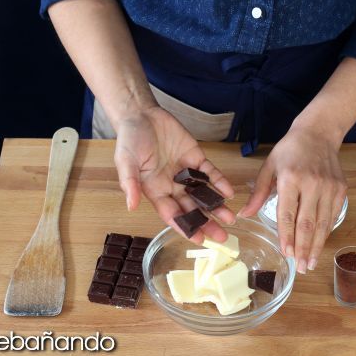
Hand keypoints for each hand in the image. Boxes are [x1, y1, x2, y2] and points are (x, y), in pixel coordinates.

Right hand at [113, 105, 235, 242]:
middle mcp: (172, 186)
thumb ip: (130, 183)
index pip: (172, 215)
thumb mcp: (125, 161)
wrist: (141, 114)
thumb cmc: (129, 139)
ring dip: (216, 206)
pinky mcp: (195, 158)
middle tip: (222, 237)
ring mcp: (185, 173)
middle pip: (191, 209)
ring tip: (231, 218)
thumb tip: (131, 206)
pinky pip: (209, 173)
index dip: (185, 228)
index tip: (198, 240)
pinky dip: (219, 182)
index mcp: (155, 191)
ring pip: (203, 194)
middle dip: (206, 223)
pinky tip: (229, 192)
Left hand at [239, 124, 346, 272]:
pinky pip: (332, 216)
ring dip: (316, 246)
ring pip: (322, 223)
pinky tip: (319, 245)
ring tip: (310, 263)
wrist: (318, 133)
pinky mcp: (340, 190)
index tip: (286, 254)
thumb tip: (244, 215)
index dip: (287, 236)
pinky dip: (326, 232)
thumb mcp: (269, 166)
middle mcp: (312, 184)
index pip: (288, 214)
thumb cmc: (289, 150)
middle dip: (303, 248)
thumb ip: (257, 192)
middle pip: (307, 223)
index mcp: (290, 178)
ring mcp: (329, 187)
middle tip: (301, 268)